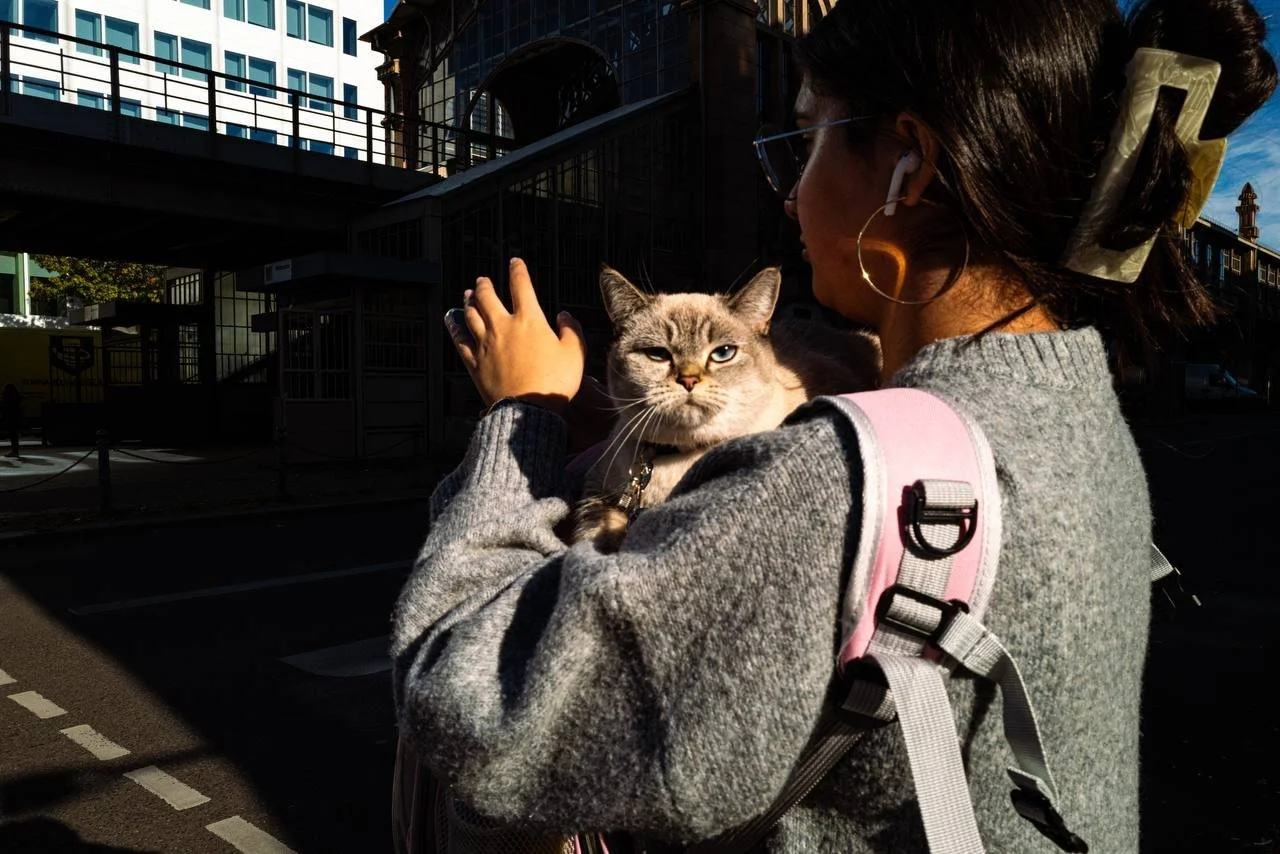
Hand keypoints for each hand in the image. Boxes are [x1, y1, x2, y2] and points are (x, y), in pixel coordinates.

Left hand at [446, 258, 585, 415]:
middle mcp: (503, 326)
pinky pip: (460, 340)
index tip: (515, 262)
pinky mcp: (475, 362)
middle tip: (482, 280)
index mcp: (529, 320)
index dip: (518, 271)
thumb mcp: (575, 353)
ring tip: (467, 295)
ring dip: (469, 302)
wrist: (528, 410)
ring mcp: (485, 344)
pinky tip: (452, 321)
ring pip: (471, 315)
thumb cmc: (555, 382)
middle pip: (488, 298)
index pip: (521, 286)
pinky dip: (455, 328)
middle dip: (484, 285)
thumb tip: (564, 316)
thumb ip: (571, 330)